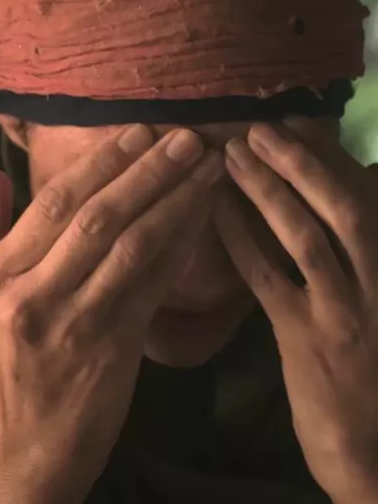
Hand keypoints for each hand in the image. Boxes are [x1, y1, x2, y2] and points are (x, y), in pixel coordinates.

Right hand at [0, 124, 222, 503]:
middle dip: (150, 171)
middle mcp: (35, 295)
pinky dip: (182, 247)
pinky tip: (205, 219)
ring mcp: (77, 323)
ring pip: (135, 246)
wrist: (26, 451)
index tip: (141, 131)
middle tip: (188, 138)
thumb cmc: (2, 365)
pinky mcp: (116, 348)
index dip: (103, 162)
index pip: (54, 202)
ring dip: (177, 202)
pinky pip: (155, 285)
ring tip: (208, 168)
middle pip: (100, 217)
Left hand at [216, 118, 377, 503]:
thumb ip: (364, 248)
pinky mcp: (305, 337)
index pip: (366, 197)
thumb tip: (350, 188)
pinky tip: (214, 210)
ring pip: (306, 237)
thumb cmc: (376, 362)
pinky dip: (240, 238)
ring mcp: (343, 310)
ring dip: (267, 190)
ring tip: (232, 156)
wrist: (375, 449)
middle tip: (258, 129)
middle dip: (300, 162)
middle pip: (342, 206)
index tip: (293, 125)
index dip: (329, 158)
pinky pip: (268, 278)